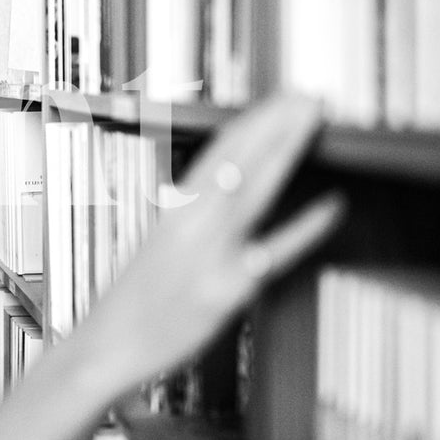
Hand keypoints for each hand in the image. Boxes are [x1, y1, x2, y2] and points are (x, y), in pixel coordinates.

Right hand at [85, 94, 345, 386]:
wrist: (107, 345)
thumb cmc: (135, 302)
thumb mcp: (159, 247)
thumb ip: (195, 220)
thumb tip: (232, 193)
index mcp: (173, 210)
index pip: (217, 153)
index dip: (252, 122)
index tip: (280, 98)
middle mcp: (190, 224)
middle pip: (236, 161)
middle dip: (273, 123)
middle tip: (307, 94)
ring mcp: (207, 254)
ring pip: (251, 190)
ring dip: (283, 150)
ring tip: (311, 120)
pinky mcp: (224, 288)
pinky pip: (271, 252)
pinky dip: (304, 228)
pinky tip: (332, 205)